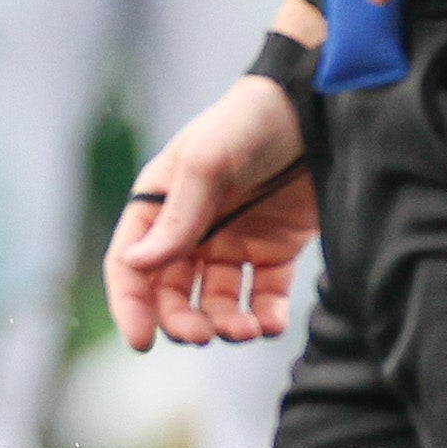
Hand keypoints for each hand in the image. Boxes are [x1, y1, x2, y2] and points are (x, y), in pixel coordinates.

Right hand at [105, 72, 313, 350]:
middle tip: (201, 335)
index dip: (130, 303)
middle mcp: (193, 228)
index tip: (142, 340)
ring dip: (224, 325)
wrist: (316, 107)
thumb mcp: (206, 161)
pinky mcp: (276, 250)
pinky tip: (269, 322)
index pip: (131, 263)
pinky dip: (264, 318)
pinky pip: (263, 298)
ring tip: (244, 330)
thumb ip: (176, 217)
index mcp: (162, 203)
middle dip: (181, 321)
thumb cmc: (249, 121)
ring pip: (217, 303)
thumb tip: (137, 264)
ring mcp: (234, 241)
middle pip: (172, 292)